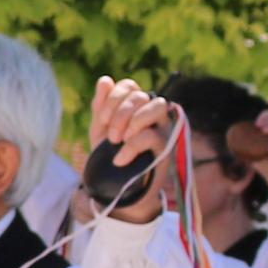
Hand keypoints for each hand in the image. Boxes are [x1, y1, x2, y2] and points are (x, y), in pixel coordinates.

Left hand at [79, 75, 179, 222]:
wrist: (117, 187)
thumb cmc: (109, 155)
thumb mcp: (100, 130)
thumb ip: (101, 106)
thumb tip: (105, 80)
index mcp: (137, 106)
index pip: (130, 86)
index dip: (113, 98)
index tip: (101, 119)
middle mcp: (154, 113)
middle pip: (141, 95)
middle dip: (120, 113)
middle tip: (111, 136)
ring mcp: (163, 129)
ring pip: (157, 105)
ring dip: (132, 121)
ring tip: (117, 141)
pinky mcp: (167, 148)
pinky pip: (151, 136)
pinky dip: (131, 147)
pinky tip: (119, 159)